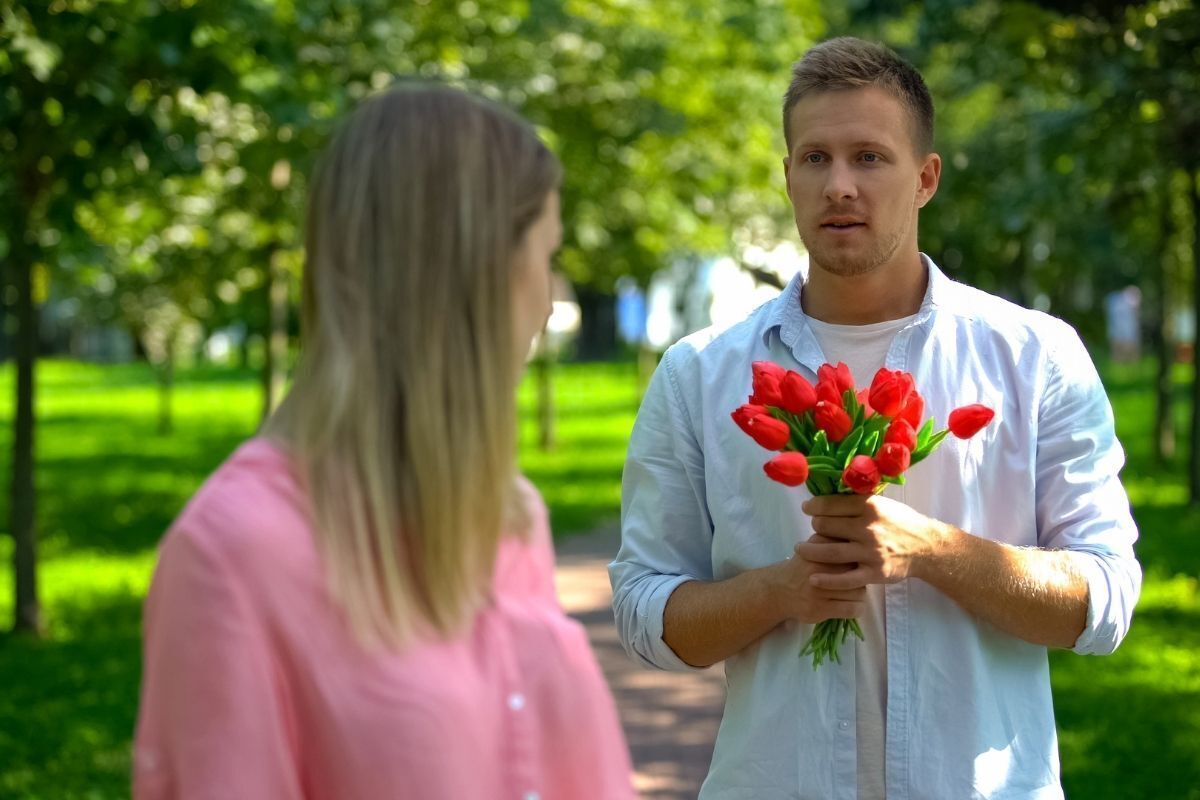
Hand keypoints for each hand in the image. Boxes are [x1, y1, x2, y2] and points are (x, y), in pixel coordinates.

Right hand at [767, 533, 866, 623]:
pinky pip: (852, 609)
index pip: (851, 551)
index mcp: (817, 550)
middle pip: (857, 571)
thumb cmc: (803, 567)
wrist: (780, 590)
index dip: (859, 556)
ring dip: (860, 593)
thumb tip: (858, 534)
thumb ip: (831, 537)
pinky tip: (853, 605)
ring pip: (858, 591)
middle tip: (858, 577)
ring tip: (854, 592)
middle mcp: (816, 568)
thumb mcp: (812, 546)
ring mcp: (818, 590)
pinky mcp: (820, 609)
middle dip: (861, 574)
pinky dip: (857, 608)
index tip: (858, 561)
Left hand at [794, 494, 949, 588]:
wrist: (926, 547)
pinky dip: (827, 580)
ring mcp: (871, 552)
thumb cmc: (901, 521)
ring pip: (830, 552)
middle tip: (813, 529)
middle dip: (815, 527)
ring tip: (800, 549)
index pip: (830, 504)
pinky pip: (845, 579)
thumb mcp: (882, 503)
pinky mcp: (874, 573)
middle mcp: (868, 528)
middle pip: (825, 527)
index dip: (813, 506)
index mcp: (869, 506)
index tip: (807, 508)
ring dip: (809, 550)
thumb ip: (857, 501)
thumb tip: (827, 496)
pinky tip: (813, 577)